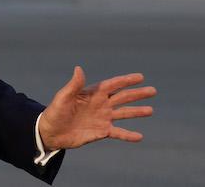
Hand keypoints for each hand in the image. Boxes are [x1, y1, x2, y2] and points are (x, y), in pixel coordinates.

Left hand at [38, 66, 155, 150]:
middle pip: (123, 97)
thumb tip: (79, 68)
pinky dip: (128, 135)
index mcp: (93, 93)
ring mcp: (102, 118)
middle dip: (137, 94)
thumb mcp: (63, 97)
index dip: (126, 80)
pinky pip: (118, 132)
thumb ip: (74, 85)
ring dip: (137, 112)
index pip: (113, 85)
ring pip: (124, 113)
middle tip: (153, 90)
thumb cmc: (55, 112)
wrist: (50, 132)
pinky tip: (139, 136)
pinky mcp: (101, 132)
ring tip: (151, 110)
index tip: (140, 76)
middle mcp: (101, 104)